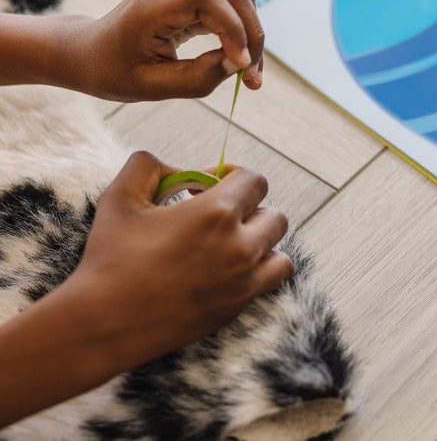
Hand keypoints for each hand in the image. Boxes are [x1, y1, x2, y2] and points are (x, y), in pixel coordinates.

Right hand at [69, 152, 292, 366]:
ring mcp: (243, 280)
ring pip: (280, 250)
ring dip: (260, 241)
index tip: (206, 189)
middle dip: (249, 209)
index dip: (232, 178)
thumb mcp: (120, 197)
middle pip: (274, 215)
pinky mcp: (237, 307)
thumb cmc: (110, 259)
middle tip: (215, 218)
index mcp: (216, 213)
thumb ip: (148, 166)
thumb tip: (176, 168)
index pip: (255, 180)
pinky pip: (271, 280)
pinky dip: (261, 271)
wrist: (103, 325)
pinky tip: (229, 269)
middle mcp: (239, 246)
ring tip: (228, 244)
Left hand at [70, 0, 265, 100]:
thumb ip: (195, 78)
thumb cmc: (111, 70)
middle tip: (252, 76)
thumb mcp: (149, 88)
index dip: (233, 28)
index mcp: (150, 4)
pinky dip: (242, 29)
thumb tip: (237, 65)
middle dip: (252, 33)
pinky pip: (230, 2)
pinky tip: (239, 57)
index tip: (242, 66)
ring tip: (247, 70)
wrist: (88, 52)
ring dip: (251, 31)